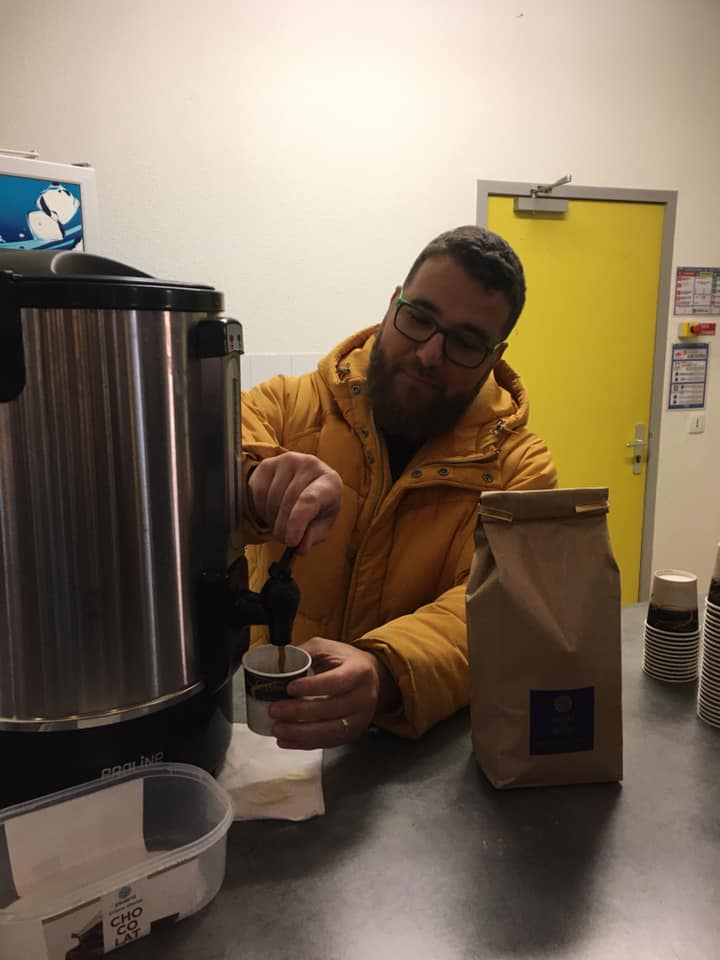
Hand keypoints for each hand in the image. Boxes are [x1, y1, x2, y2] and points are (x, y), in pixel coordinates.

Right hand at [248, 452, 341, 553]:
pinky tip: (271, 512)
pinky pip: (258, 492)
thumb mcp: (321, 524)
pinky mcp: (269, 463)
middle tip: (284, 539)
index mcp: (330, 481)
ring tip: (280, 524)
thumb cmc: (318, 507)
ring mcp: (288, 461)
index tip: (291, 542)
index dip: (297, 523)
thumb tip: (300, 548)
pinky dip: (261, 510)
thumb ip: (312, 536)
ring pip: (271, 498)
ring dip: (272, 520)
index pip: (310, 500)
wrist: (305, 483)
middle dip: (283, 528)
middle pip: (288, 501)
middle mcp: (311, 465)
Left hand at [269, 637, 399, 748]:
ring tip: (277, 728)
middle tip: (274, 709)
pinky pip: (327, 742)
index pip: (336, 682)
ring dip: (300, 733)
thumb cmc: (345, 661)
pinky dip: (304, 744)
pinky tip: (286, 740)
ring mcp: (360, 719)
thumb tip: (276, 662)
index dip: (312, 687)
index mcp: (359, 672)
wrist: (371, 677)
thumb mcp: (327, 648)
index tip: (290, 688)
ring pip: (330, 731)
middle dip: (299, 712)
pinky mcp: (352, 734)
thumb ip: (304, 653)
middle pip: (331, 709)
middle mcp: (364, 697)